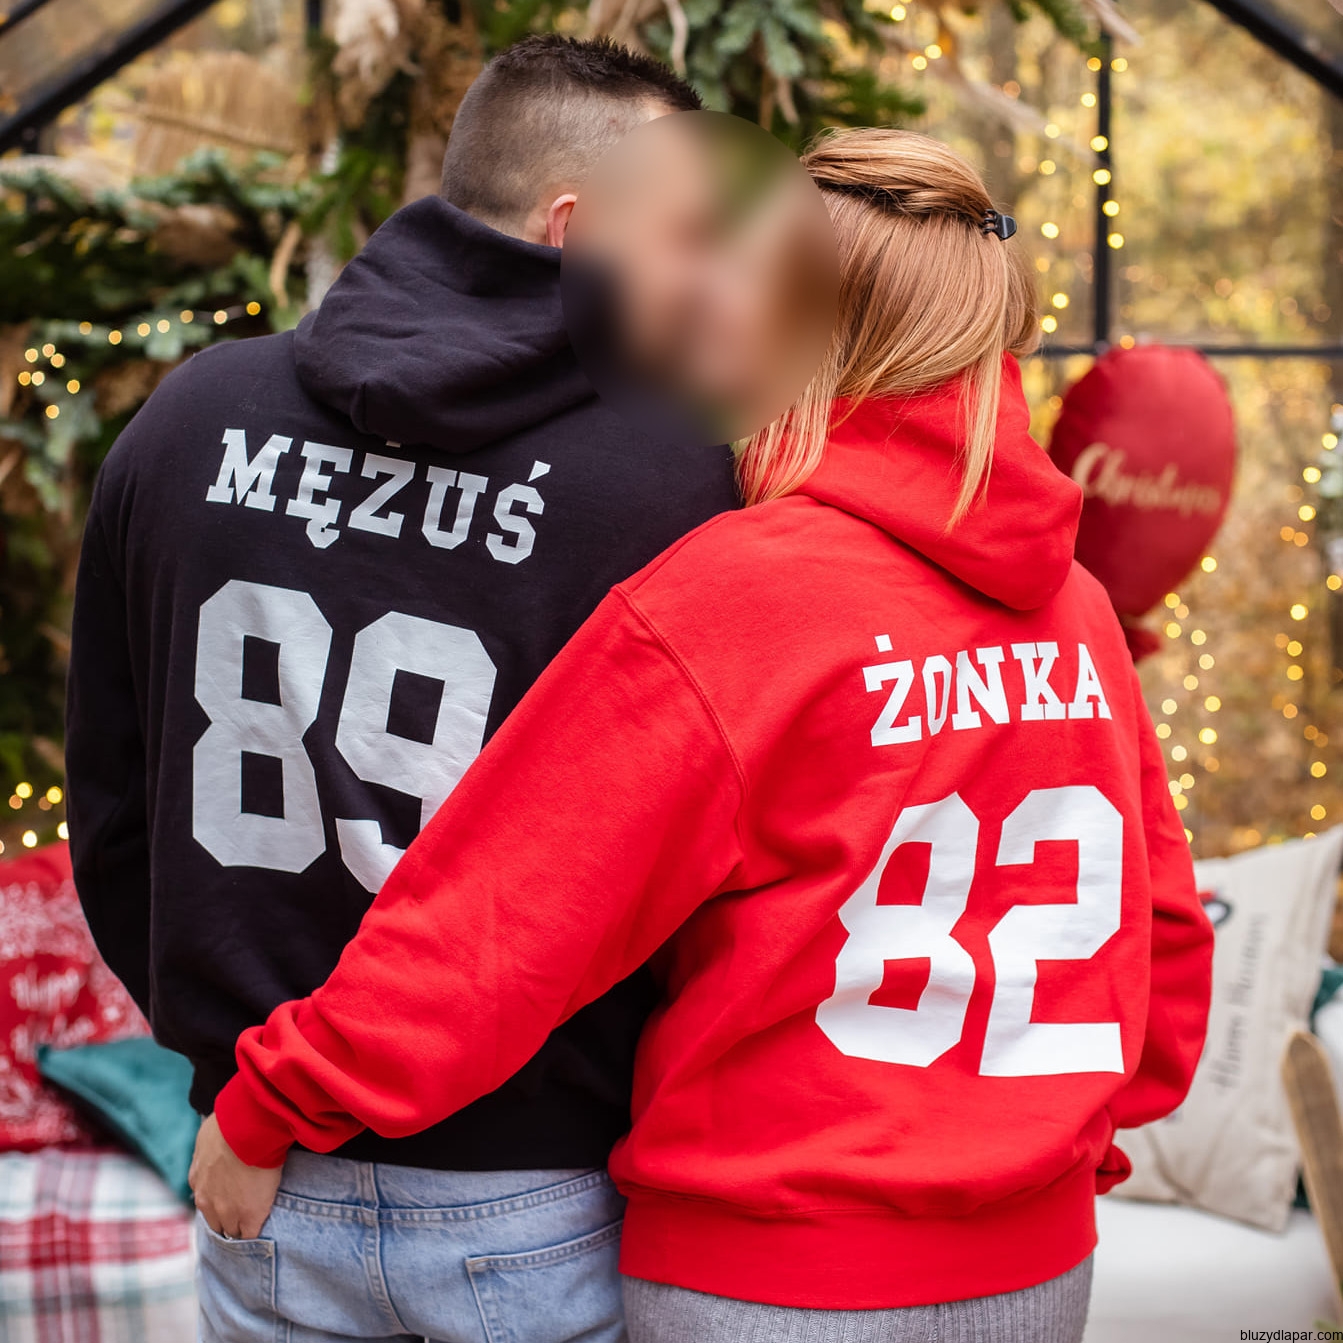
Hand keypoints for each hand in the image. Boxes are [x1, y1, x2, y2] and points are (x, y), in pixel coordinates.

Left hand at [188, 1113, 283, 1239]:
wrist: (246, 1130)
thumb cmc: (229, 1123)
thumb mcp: (209, 1135)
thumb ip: (208, 1147)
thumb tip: (213, 1142)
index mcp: (198, 1181)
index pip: (207, 1202)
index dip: (220, 1202)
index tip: (231, 1199)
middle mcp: (207, 1200)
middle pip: (216, 1222)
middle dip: (228, 1219)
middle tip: (244, 1213)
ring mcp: (227, 1211)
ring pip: (232, 1230)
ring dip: (240, 1227)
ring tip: (254, 1223)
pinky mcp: (251, 1215)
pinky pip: (250, 1234)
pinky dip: (255, 1232)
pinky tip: (264, 1227)